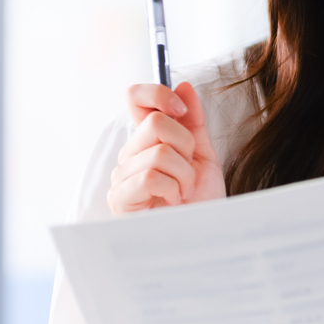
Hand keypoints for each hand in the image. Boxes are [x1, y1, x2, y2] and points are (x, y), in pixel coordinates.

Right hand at [107, 80, 224, 215]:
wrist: (203, 237)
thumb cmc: (200, 202)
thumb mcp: (202, 155)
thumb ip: (193, 122)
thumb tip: (183, 86)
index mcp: (146, 141)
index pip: (134, 97)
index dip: (158, 94)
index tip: (181, 109)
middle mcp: (129, 155)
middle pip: (155, 123)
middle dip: (185, 146)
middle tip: (188, 171)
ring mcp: (121, 177)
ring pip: (159, 152)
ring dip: (184, 174)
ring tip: (183, 192)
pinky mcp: (120, 199)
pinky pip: (150, 176)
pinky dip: (172, 189)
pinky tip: (173, 202)